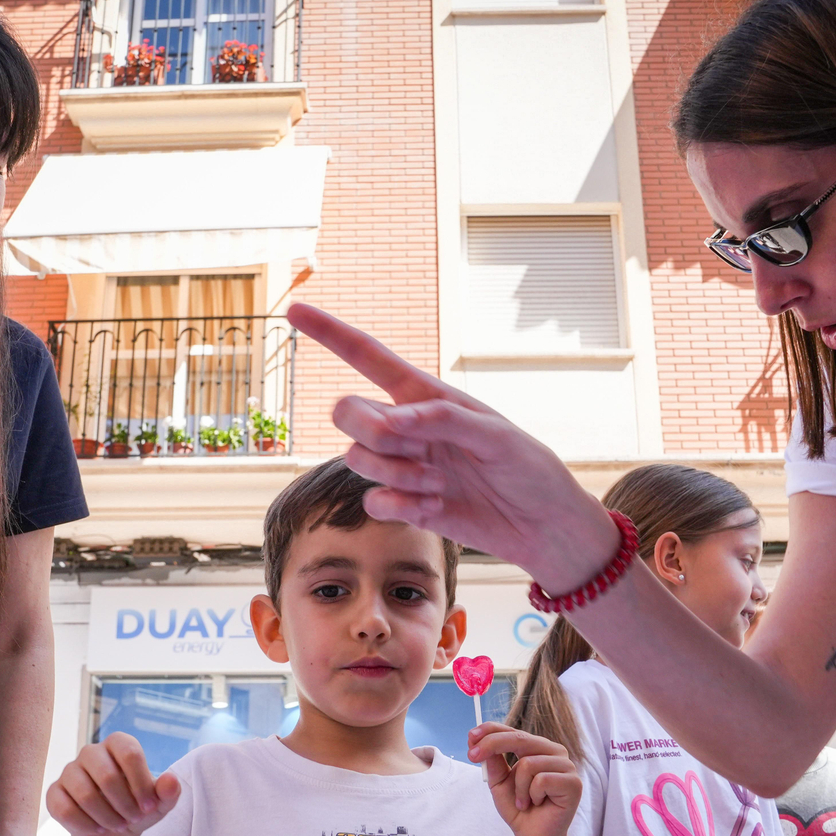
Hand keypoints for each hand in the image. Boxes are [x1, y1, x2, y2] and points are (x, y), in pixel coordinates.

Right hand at [45, 732, 181, 835]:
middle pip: (107, 775)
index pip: (130, 753)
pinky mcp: (55, 792)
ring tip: (117, 825)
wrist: (113, 832)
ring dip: (106, 817)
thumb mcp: (159, 805)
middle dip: (124, 804)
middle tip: (133, 819)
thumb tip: (171, 781)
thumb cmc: (138, 809)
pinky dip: (85, 826)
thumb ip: (169, 792)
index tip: (149, 807)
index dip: (141, 783)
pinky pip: (64, 809)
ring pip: (84, 794)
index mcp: (118, 744)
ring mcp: (70, 771)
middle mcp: (91, 752)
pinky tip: (96, 829)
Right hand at [287, 304, 617, 592]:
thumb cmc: (529, 469)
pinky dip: (400, 506)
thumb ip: (442, 421)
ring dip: (394, 472)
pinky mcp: (405, 505)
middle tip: (409, 445)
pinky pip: (373, 500)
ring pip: (356, 459)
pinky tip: (435, 508)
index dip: (330, 332)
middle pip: (348, 413)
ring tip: (440, 483)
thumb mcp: (496, 435)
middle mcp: (408, 428)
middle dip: (369, 429)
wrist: (542, 527)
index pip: (368, 357)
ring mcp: (403, 466)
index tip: (293, 309)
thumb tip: (391, 421)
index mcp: (427, 396)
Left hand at [468, 723, 579, 835]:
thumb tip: (478, 739)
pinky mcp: (573, 783)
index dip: (490, 730)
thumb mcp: (499, 782)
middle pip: (520, 739)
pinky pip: (542, 780)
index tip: (470, 736)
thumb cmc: (519, 808)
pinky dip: (532, 795)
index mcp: (538, 748)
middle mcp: (554, 752)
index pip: (513, 731)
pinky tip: (538, 804)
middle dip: (493, 745)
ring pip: (529, 763)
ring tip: (523, 801)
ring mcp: (567, 766)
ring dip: (518, 788)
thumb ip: (493, 761)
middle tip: (473, 756)